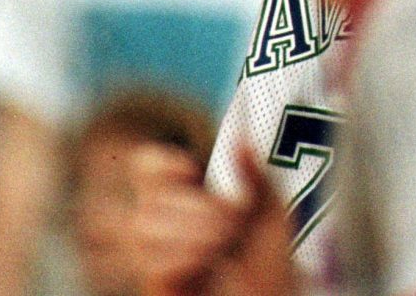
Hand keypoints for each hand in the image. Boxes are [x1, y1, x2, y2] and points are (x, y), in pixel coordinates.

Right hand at [129, 144, 296, 295]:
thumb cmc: (273, 266)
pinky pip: (151, 265)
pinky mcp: (159, 289)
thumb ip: (256, 174)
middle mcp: (165, 229)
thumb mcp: (272, 214)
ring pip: (141, 227)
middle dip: (192, 205)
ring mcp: (158, 262)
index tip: (190, 170)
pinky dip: (182, 258)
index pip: (145, 168)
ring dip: (188, 230)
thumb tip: (243, 136)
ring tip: (223, 244)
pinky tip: (208, 264)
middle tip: (231, 224)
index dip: (158, 164)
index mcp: (186, 201)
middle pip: (146, 198)